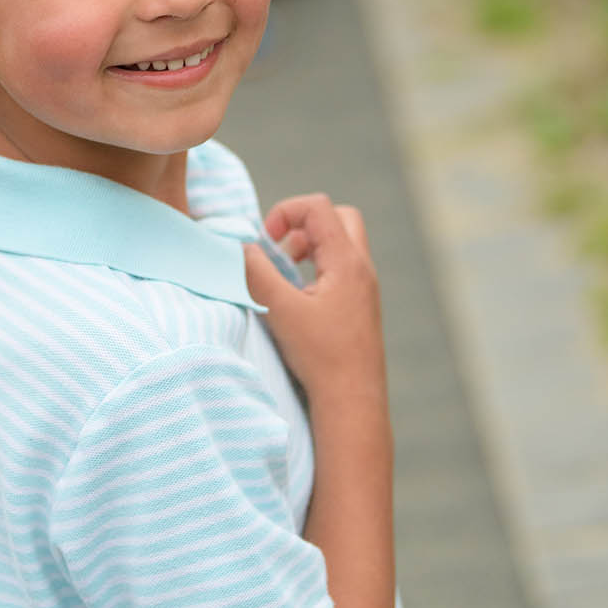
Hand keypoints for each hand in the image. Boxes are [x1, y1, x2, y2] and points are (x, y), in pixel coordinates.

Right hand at [243, 195, 383, 404]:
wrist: (353, 400)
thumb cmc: (320, 357)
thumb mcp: (279, 310)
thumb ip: (257, 273)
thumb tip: (241, 247)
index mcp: (347, 262)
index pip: (319, 207)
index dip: (286, 211)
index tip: (265, 240)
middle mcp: (362, 268)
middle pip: (338, 218)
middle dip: (303, 224)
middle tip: (281, 250)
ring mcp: (365, 287)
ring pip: (341, 243)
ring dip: (310, 246)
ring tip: (285, 272)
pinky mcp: (362, 305)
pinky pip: (342, 268)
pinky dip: (318, 267)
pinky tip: (299, 296)